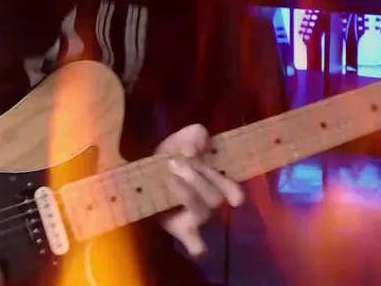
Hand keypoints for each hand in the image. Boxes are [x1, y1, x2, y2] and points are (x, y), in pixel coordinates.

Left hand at [155, 123, 244, 257]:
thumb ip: (194, 135)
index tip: (207, 171)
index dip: (229, 186)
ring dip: (186, 193)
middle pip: (215, 196)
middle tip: (175, 163)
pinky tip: (190, 236)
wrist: (145, 173)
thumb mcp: (180, 139)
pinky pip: (198, 246)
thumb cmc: (171, 157)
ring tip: (169, 178)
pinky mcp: (182, 230)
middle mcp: (211, 201)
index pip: (235, 191)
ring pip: (202, 212)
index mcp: (217, 180)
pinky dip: (198, 246)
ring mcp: (198, 218)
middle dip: (196, 177)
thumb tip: (194, 150)